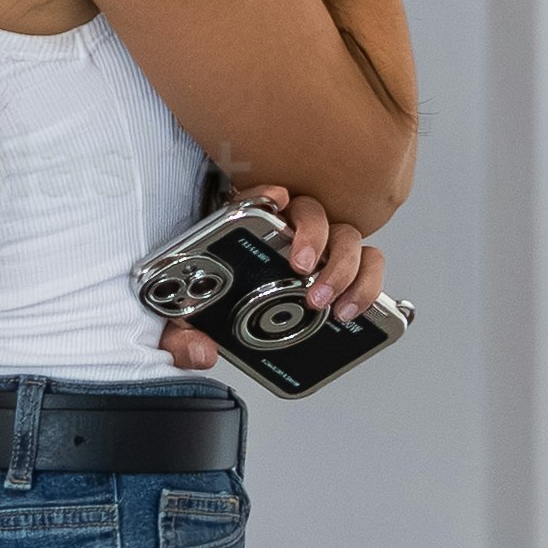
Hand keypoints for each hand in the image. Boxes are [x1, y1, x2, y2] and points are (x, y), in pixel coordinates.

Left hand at [172, 180, 384, 337]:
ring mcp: (319, 250)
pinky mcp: (341, 272)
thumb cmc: (212, 306)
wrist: (226, 318)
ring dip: (344, 268)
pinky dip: (367, 284)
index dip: (268, 194)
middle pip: (312, 212)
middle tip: (303, 274)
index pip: (257, 198)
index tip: (277, 201)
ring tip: (331, 304)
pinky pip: (367, 265)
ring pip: (347, 238)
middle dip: (313, 239)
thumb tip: (201, 352)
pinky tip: (351, 309)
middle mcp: (287, 232)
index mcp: (246, 229)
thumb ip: (179, 337)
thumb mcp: (187, 321)